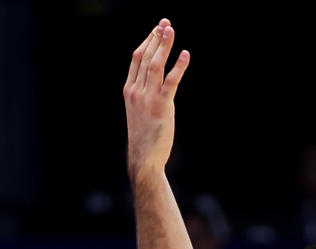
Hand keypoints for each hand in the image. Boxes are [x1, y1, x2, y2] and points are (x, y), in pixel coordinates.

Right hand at [124, 19, 189, 183]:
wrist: (143, 158)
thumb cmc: (144, 137)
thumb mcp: (138, 111)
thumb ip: (143, 95)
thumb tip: (152, 83)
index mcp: (129, 90)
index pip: (136, 59)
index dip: (147, 41)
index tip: (156, 29)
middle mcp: (136, 91)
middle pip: (145, 57)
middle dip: (155, 38)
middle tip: (165, 23)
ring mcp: (147, 98)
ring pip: (155, 65)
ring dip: (164, 45)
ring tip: (171, 30)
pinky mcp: (161, 106)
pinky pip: (171, 82)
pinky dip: (179, 66)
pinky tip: (185, 54)